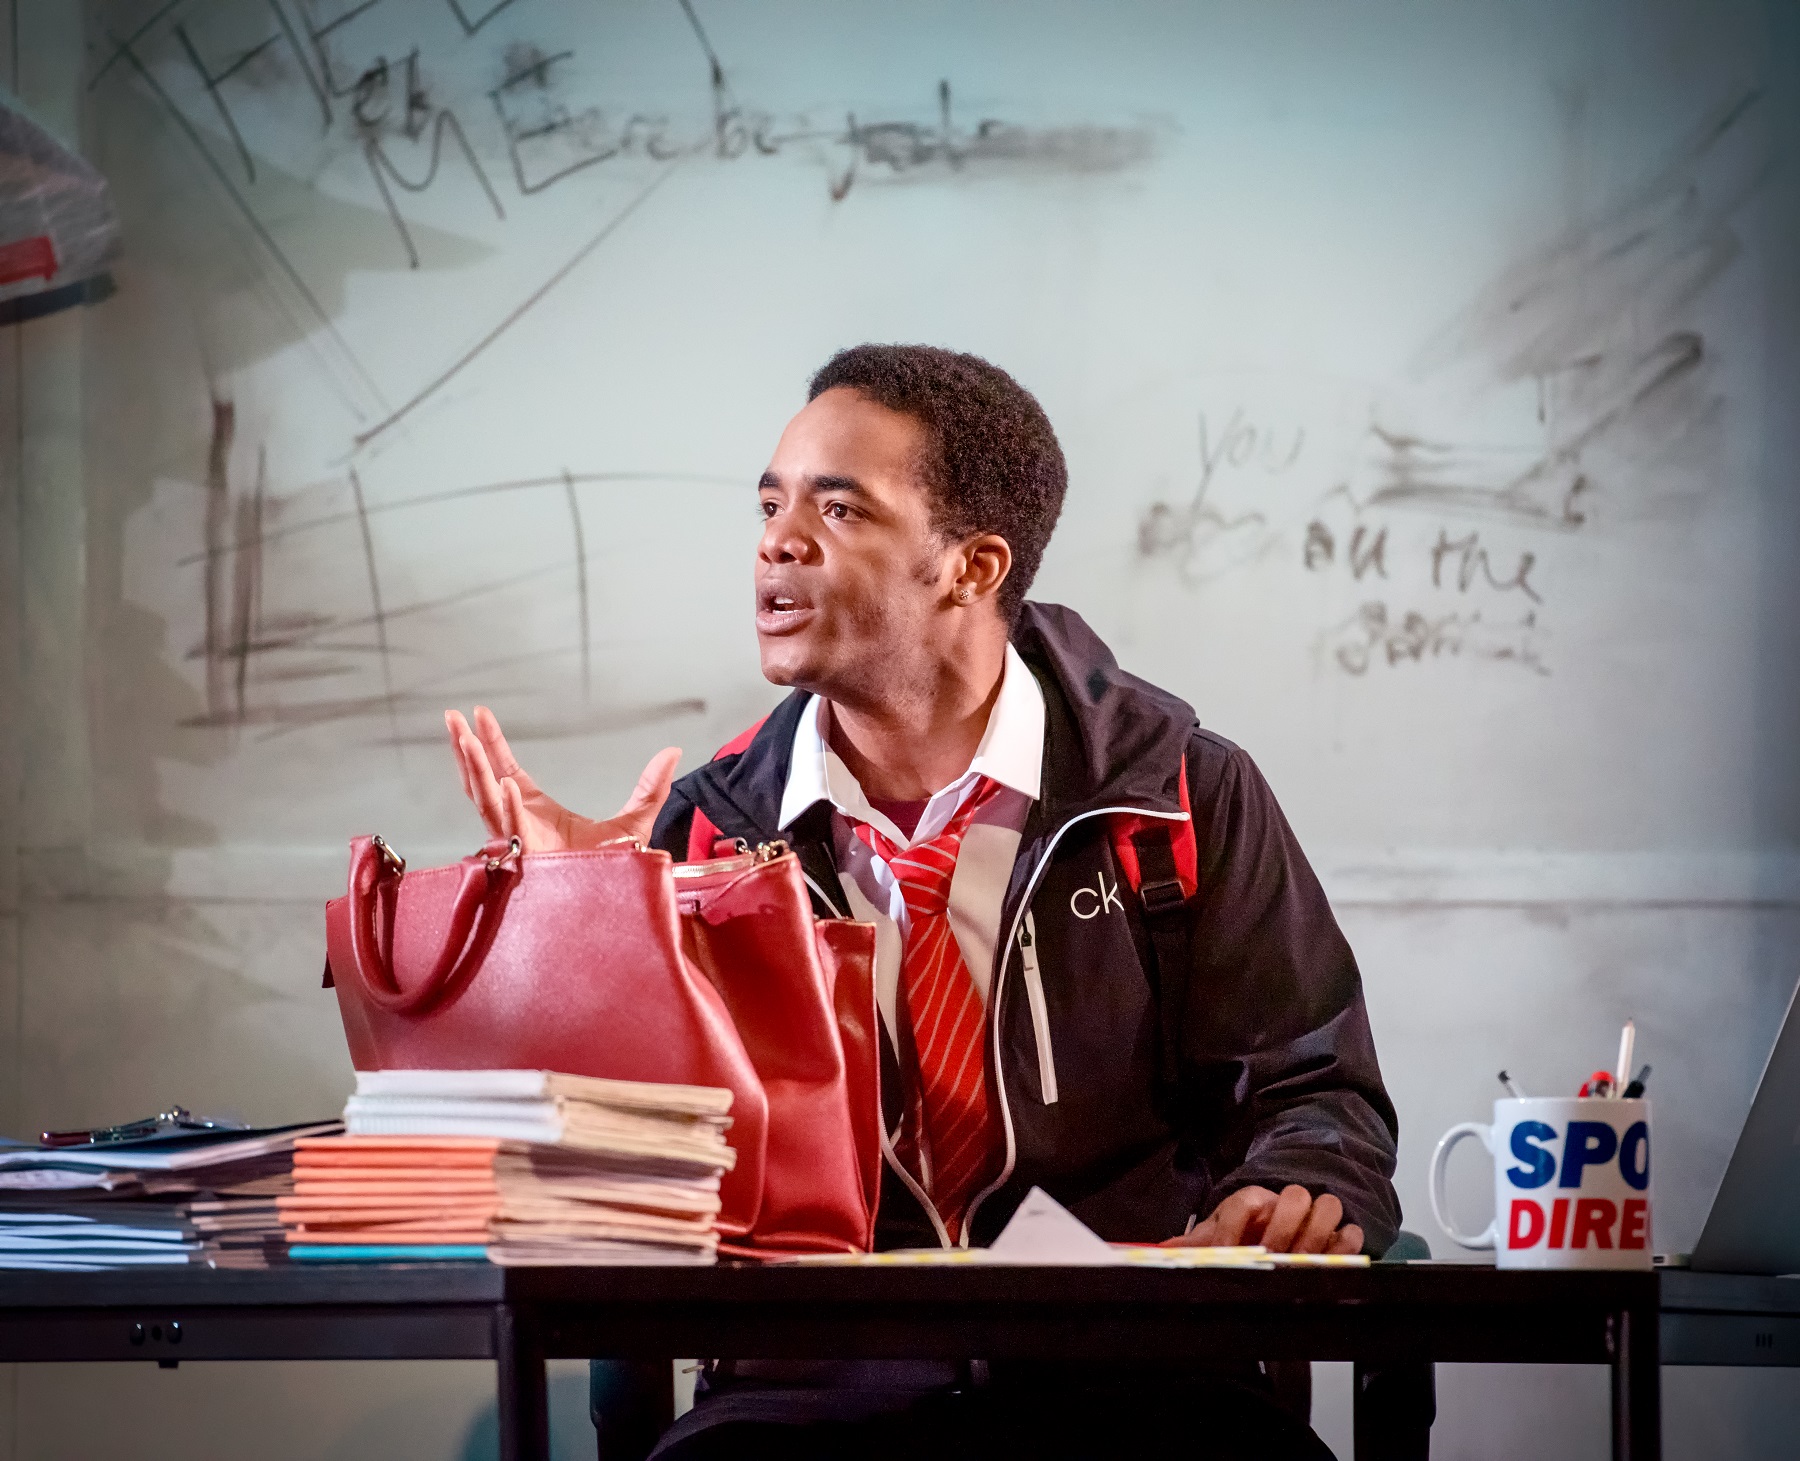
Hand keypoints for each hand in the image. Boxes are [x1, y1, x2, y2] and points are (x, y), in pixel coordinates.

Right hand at [445, 705, 679, 852]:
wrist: (613, 908)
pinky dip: (508, 807)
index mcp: (535, 811)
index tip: (480, 713)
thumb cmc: (613, 873)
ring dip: (474, 768)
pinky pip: (513, 829)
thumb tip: (674, 751)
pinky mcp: (527, 859)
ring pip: (487, 801)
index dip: (492, 742)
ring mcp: (518, 842)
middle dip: (466, 749)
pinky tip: (504, 781)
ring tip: (463, 737)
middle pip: (482, 781)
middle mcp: (518, 824)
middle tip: (451, 716)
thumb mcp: (635, 820)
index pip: (505, 768)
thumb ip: (650, 786)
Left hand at [1171, 1184, 1363, 1255]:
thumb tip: (1161, 1251)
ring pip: (1329, 1206)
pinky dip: (1345, 1248)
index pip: (1246, 1201)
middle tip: (1274, 1257)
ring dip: (1318, 1235)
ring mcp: (1315, 1218)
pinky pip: (1353, 1233)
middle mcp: (1285, 1204)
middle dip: (1285, 1228)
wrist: (1276, 1232)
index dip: (1235, 1228)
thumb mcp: (1216, 1237)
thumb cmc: (1244, 1234)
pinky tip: (1329, 1267)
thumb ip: (1193, 1245)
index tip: (1227, 1252)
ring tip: (1303, 1263)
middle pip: (1295, 1196)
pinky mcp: (1341, 1237)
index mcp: (1252, 1202)